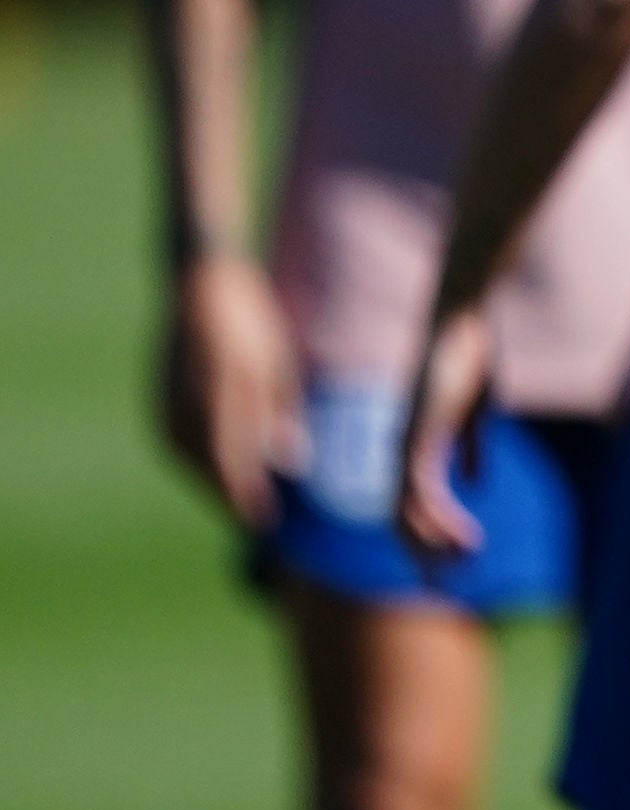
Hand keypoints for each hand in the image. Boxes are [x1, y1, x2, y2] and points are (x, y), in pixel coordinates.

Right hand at [159, 253, 306, 527]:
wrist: (199, 286)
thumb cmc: (250, 323)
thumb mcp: (277, 366)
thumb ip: (280, 416)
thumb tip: (291, 465)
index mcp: (221, 397)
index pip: (232, 466)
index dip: (248, 499)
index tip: (267, 523)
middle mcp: (187, 406)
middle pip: (208, 469)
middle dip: (232, 496)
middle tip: (259, 518)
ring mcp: (165, 404)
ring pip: (189, 461)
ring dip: (214, 482)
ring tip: (243, 499)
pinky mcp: (157, 401)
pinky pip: (177, 444)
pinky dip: (199, 461)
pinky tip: (219, 468)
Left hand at [397, 307, 496, 560]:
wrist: (461, 322)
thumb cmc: (471, 355)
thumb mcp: (479, 409)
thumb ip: (473, 445)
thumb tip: (477, 483)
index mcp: (418, 445)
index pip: (413, 503)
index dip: (431, 534)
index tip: (453, 560)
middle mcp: (403, 452)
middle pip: (402, 519)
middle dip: (423, 554)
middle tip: (441, 584)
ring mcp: (406, 448)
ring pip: (406, 516)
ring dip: (433, 545)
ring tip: (463, 565)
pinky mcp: (416, 441)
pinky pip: (418, 496)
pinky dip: (439, 522)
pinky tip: (465, 537)